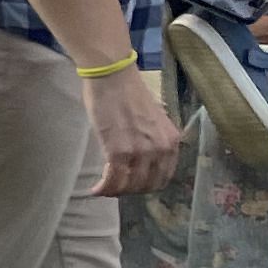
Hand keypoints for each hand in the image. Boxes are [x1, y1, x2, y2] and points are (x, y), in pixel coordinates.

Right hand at [87, 66, 181, 199]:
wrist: (113, 76)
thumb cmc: (129, 92)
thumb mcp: (154, 119)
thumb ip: (154, 140)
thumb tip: (142, 158)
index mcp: (171, 141)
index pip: (163, 177)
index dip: (146, 185)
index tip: (133, 184)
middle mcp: (160, 149)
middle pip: (146, 185)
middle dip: (130, 190)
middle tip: (116, 186)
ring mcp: (140, 152)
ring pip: (129, 186)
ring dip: (115, 191)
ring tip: (104, 188)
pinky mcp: (118, 152)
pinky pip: (113, 180)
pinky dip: (103, 189)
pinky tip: (95, 190)